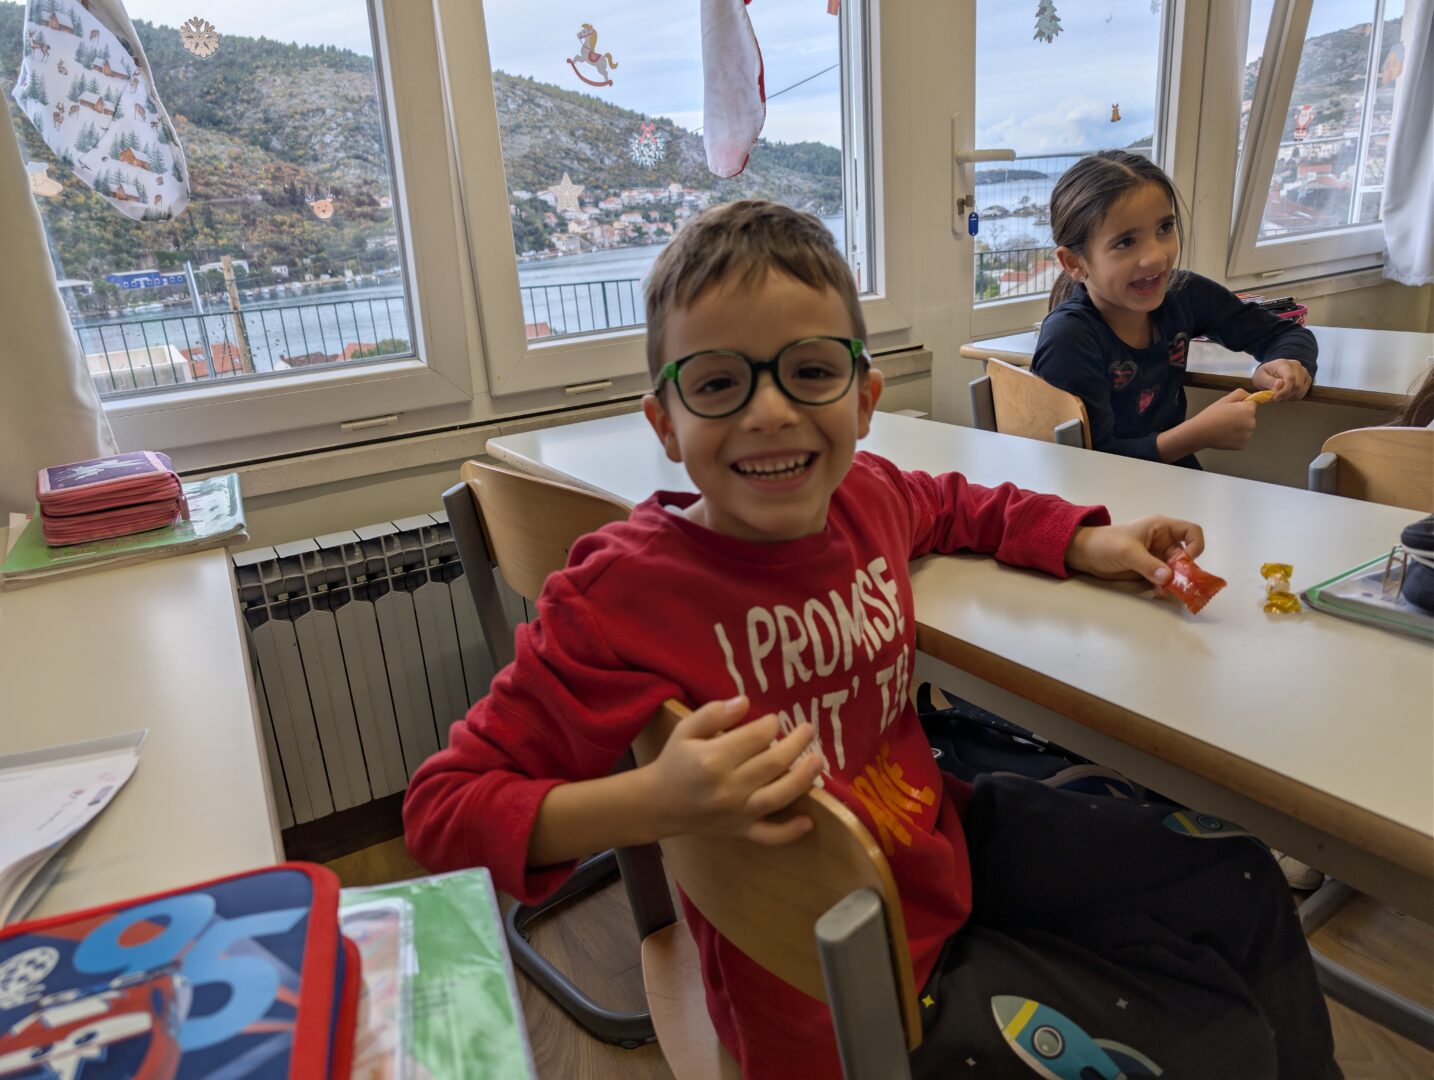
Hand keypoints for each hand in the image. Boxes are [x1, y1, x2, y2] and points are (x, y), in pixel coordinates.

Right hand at [643, 696, 823, 844]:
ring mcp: (737, 813)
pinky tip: (808, 821)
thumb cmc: (674, 762)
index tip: (773, 720)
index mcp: (714, 758)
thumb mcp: (686, 729)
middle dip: (797, 743)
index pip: (756, 737)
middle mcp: (729, 787)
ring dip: (804, 778)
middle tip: (808, 729)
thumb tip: (745, 702)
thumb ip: (714, 712)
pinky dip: (790, 832)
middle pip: (774, 763)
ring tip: (819, 761)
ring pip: (779, 796)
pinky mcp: (740, 831)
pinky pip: (769, 836)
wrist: (658, 805)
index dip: (771, 724)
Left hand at [1066, 515, 1205, 588]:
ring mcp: (1157, 557)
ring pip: (1177, 571)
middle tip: (1178, 586)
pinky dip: (1165, 587)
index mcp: (1162, 528)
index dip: (1195, 546)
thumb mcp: (1127, 551)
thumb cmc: (1105, 543)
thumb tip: (1169, 577)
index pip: (1191, 532)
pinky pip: (1165, 580)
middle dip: (1185, 572)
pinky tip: (1158, 592)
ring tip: (1164, 591)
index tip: (1187, 562)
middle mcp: (1163, 542)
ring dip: (1175, 582)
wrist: (1084, 554)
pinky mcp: (1149, 570)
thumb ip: (1148, 564)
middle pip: (1186, 556)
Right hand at [1193, 388, 1257, 449]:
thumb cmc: (1212, 415)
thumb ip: (1240, 393)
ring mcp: (1248, 435)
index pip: (1252, 405)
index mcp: (1248, 410)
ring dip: (1239, 428)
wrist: (1201, 432)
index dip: (1241, 406)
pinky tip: (1226, 435)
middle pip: (1250, 417)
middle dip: (1241, 417)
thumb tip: (1250, 396)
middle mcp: (1252, 422)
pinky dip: (1236, 437)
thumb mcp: (1225, 399)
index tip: (1231, 410)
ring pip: (1246, 428)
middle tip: (1226, 419)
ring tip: (1225, 428)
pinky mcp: (1243, 445)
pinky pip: (1242, 439)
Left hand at [1253, 358, 1311, 401]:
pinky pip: (1304, 391)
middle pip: (1297, 384)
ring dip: (1290, 397)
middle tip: (1276, 398)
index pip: (1290, 377)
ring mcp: (1303, 371)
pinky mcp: (1307, 378)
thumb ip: (1268, 381)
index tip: (1275, 397)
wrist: (1271, 371)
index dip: (1284, 390)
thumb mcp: (1260, 377)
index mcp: (1282, 363)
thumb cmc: (1264, 374)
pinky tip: (1287, 395)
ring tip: (1280, 396)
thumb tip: (1279, 385)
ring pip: (1301, 389)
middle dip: (1286, 395)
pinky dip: (1295, 396)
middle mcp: (1296, 365)